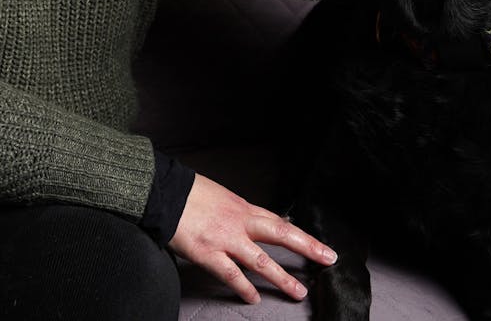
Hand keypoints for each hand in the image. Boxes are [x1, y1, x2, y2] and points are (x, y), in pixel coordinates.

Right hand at [168, 173, 336, 304]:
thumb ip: (235, 211)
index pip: (280, 222)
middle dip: (308, 247)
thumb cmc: (187, 192)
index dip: (303, 235)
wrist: (163, 192)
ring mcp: (226, 239)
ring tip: (298, 291)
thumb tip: (245, 222)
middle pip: (282, 235)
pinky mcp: (209, 253)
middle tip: (327, 259)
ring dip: (282, 278)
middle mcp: (240, 222)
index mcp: (243, 207)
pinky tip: (254, 298)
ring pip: (262, 261)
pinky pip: (232, 275)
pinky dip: (245, 288)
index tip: (321, 246)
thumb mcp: (219, 196)